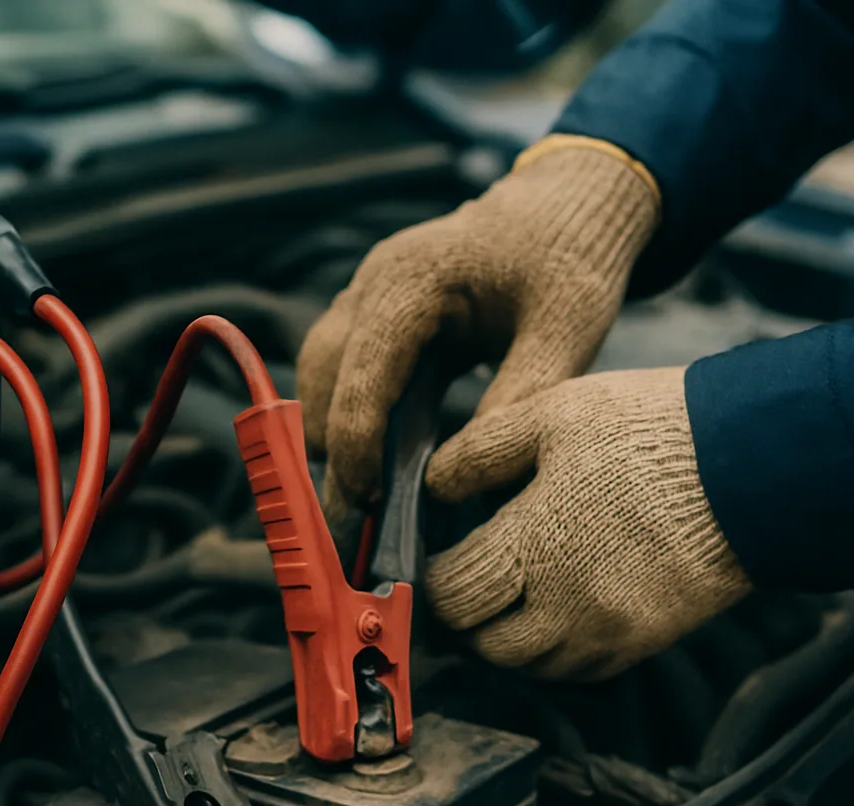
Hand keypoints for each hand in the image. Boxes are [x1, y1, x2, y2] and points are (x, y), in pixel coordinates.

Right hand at [297, 137, 658, 524]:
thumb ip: (520, 395)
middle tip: (351, 515)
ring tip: (354, 496)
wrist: (567, 205)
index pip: (364, 367)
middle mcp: (375, 279)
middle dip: (331, 443)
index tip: (368, 499)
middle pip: (322, 370)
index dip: (358, 438)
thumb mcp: (566, 330)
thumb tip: (463, 473)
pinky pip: (341, 364)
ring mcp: (367, 290)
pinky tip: (370, 458)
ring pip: (320, 368)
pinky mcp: (375, 309)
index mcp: (416, 277)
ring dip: (330, 427)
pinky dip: (346, 410)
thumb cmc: (570, 260)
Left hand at [423, 367, 750, 679]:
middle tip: (468, 581)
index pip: (453, 592)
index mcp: (534, 543)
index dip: (433, 577)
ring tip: (509, 597)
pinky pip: (581, 670)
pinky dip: (555, 652)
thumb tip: (434, 487)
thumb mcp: (550, 415)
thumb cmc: (649, 430)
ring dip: (508, 638)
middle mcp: (567, 602)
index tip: (437, 557)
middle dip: (466, 616)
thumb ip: (479, 453)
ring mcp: (610, 629)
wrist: (751, 462)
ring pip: (531, 666)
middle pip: (485, 643)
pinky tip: (555, 610)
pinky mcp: (647, 640)